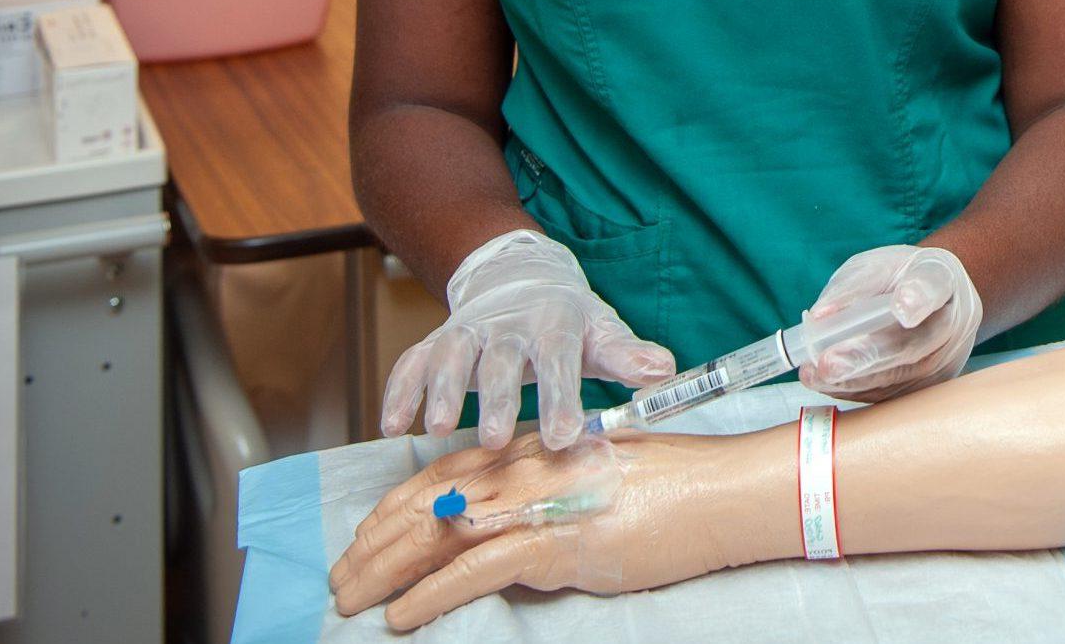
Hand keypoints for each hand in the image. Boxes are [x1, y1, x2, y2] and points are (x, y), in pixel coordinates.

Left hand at [328, 431, 766, 629]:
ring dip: (382, 572)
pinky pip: (472, 572)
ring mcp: (537, 504)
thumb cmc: (677, 485)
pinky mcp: (555, 542)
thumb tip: (516, 528)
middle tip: (341, 579)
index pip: (441, 475)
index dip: (392, 509)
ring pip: (435, 536)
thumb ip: (551, 493)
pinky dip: (429, 595)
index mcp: (534, 449)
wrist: (723, 489)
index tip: (363, 537)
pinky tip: (400, 615)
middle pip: (424, 505)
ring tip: (351, 601)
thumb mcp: (599, 477)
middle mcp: (523, 468)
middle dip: (372, 545)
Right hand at [380, 230, 674, 449]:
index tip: (565, 437)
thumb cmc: (569, 320)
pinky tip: (392, 426)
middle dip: (495, 398)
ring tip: (437, 429)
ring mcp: (469, 331)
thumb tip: (664, 370)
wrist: (521, 277)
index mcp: (557, 323)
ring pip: (450, 355)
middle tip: (495, 439)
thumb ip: (628, 354)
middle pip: (501, 360)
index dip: (562, 397)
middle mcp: (509, 325)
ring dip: (439, 390)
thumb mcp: (603, 332)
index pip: (561, 360)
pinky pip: (412, 362)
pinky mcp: (438, 341)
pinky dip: (399, 390)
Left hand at [797, 245, 982, 402]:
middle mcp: (952, 321)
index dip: (918, 299)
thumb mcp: (876, 266)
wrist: (934, 299)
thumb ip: (853, 287)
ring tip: (817, 375)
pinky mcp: (932, 385)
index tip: (901, 309)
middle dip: (867, 356)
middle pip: (914, 344)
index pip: (933, 286)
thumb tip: (819, 317)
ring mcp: (946, 358)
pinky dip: (857, 389)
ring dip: (855, 380)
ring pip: (902, 376)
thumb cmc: (900, 279)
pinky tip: (828, 383)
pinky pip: (895, 393)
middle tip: (829, 363)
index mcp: (941, 278)